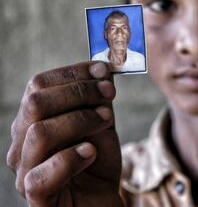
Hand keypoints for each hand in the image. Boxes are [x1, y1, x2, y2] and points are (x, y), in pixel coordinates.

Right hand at [7, 62, 123, 206]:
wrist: (99, 200)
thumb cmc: (96, 162)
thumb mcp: (101, 124)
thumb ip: (98, 99)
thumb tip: (103, 69)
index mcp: (34, 119)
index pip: (39, 85)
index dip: (72, 73)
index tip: (103, 70)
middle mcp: (22, 142)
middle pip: (36, 103)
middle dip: (78, 92)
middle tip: (109, 93)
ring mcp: (25, 170)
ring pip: (39, 132)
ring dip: (80, 120)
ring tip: (106, 121)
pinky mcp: (36, 196)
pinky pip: (42, 174)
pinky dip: (71, 158)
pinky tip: (91, 152)